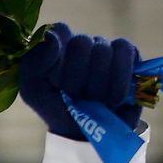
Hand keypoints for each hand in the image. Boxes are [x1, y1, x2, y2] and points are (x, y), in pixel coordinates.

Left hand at [19, 23, 141, 140]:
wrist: (87, 132)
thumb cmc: (57, 108)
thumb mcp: (34, 90)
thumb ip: (34, 62)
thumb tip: (51, 36)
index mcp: (55, 47)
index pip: (60, 30)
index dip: (58, 58)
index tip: (54, 81)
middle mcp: (80, 43)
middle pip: (81, 43)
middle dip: (76, 78)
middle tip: (74, 96)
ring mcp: (104, 47)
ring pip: (103, 50)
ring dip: (97, 84)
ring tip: (94, 101)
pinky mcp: (128, 54)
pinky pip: (124, 52)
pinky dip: (118, 79)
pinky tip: (113, 98)